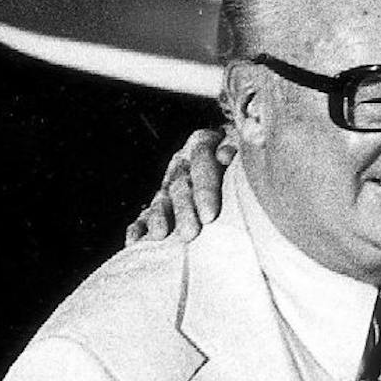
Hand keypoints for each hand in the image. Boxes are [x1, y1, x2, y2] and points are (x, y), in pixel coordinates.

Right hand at [125, 128, 235, 243]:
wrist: (232, 150)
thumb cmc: (245, 151)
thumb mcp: (244, 141)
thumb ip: (238, 147)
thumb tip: (226, 154)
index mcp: (203, 142)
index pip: (202, 162)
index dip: (205, 190)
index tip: (210, 216)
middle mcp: (184, 161)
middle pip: (181, 185)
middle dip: (184, 210)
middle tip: (190, 234)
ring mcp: (170, 181)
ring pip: (162, 198)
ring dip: (159, 217)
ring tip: (160, 235)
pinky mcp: (161, 199)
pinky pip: (146, 212)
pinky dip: (139, 225)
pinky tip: (135, 239)